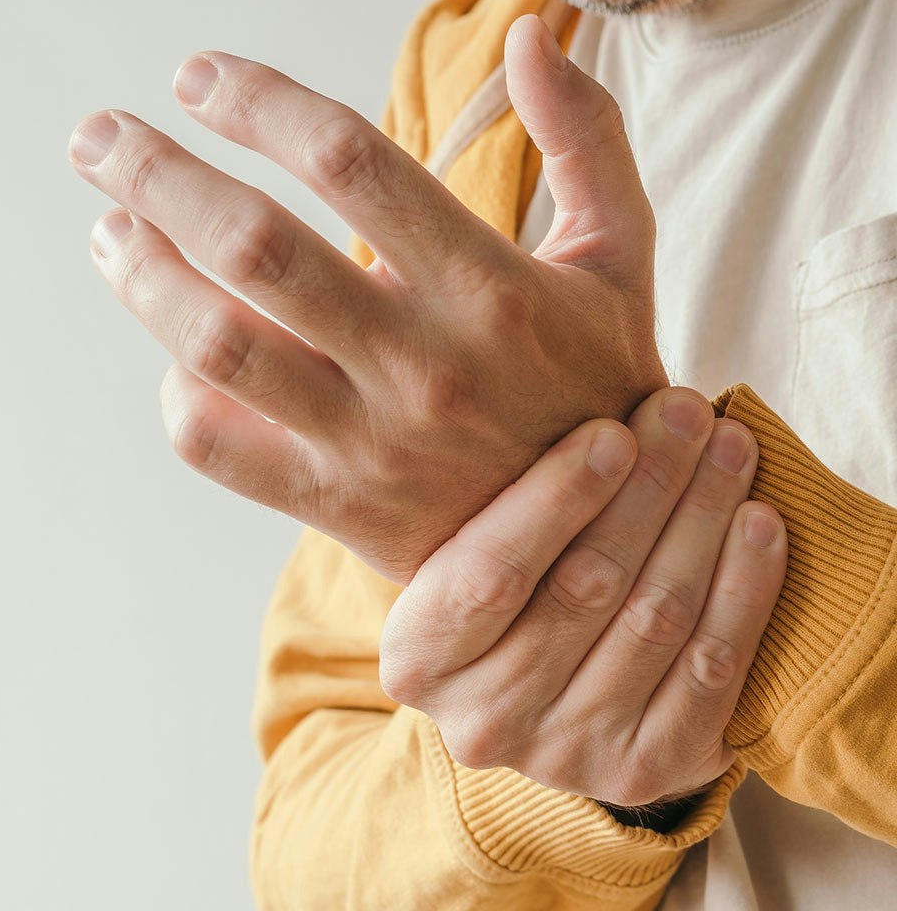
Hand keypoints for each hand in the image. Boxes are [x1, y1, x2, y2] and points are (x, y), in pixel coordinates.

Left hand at [69, 15, 666, 582]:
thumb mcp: (622, 255)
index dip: (257, 104)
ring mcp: (372, 442)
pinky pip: (222, 449)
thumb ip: (587, 138)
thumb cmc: (595, 381)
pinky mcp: (338, 503)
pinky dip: (178, 396)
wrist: (595, 532)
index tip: (199, 80)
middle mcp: (423, 365)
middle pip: (255, 249)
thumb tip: (533, 36)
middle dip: (156, 176)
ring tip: (111, 232)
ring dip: (143, 277)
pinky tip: (177, 357)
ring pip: (220, 348)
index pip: (348, 162)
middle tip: (100, 138)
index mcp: (490, 289)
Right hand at [379, 387, 787, 807]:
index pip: (489, 572)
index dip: (556, 499)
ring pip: (654, 621)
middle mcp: (484, 719)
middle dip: (648, 488)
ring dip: (702, 522)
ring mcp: (566, 755)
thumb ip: (502, 501)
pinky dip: (743, 590)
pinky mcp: (645, 769)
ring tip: (730, 448)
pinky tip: (757, 523)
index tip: (614, 430)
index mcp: (418, 659)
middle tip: (686, 414)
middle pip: (584, 588)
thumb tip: (583, 406)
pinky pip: (711, 674)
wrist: (530, 694)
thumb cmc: (497, 592)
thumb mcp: (464, 550)